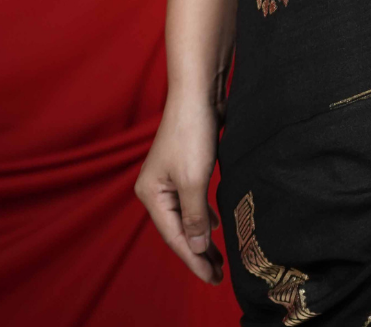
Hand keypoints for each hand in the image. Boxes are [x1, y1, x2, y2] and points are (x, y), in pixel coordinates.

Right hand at [135, 95, 223, 283]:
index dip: (194, 260)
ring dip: (202, 236)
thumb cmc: (192, 132)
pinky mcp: (186, 166)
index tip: (213, 278)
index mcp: (151, 194)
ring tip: (219, 258)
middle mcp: (156, 188)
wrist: (198, 91)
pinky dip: (203, 215)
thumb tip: (196, 249)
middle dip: (198, 253)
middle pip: (179, 229)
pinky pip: (192, 200)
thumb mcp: (194, 179)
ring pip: (187, 215)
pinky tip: (214, 225)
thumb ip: (194, 217)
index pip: (175, 236)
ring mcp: (170, 177)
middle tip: (219, 275)